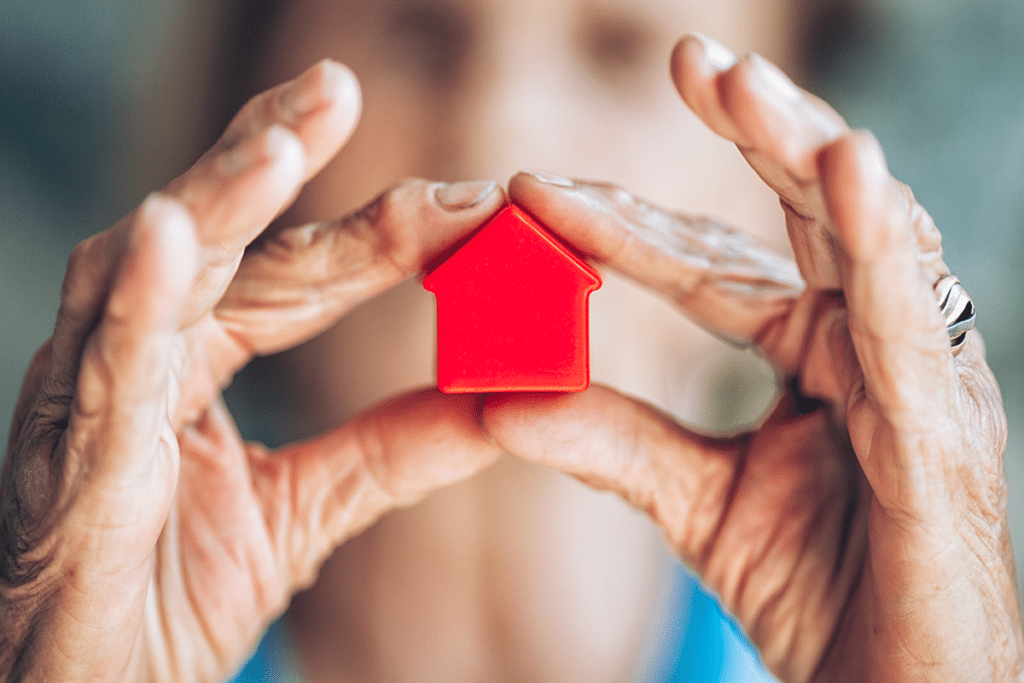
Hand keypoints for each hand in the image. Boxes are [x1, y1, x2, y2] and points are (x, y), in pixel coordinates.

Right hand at [0, 60, 504, 681]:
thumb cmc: (172, 599)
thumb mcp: (308, 510)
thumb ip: (393, 449)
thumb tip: (497, 400)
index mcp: (192, 361)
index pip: (293, 272)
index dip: (374, 230)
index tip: (462, 197)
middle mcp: (138, 357)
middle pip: (218, 242)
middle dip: (276, 159)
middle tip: (338, 87)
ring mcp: (92, 400)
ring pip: (150, 273)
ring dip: (216, 199)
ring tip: (284, 138)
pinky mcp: (67, 463)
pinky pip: (99, 368)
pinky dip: (136, 298)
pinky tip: (167, 232)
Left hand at [482, 34, 1022, 681]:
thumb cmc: (818, 590)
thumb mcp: (694, 500)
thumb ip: (612, 440)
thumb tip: (497, 401)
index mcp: (814, 348)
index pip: (711, 262)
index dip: (625, 225)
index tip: (532, 189)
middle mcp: (870, 340)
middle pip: (809, 212)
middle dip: (752, 130)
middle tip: (684, 58)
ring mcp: (916, 373)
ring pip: (867, 236)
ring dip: (806, 149)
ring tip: (740, 81)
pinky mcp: (946, 427)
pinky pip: (908, 320)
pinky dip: (879, 243)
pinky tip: (845, 168)